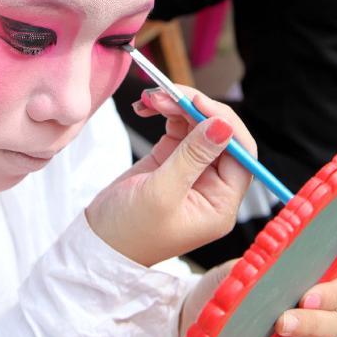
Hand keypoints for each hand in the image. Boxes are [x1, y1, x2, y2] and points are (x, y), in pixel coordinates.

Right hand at [85, 87, 254, 266]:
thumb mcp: (162, 193)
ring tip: (151, 98)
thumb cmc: (129, 232)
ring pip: (197, 125)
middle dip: (196, 108)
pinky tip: (147, 107)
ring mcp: (192, 170)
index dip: (225, 124)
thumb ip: (192, 156)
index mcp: (221, 203)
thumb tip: (223, 126)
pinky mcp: (172, 159)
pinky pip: (178, 126)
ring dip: (177, 105)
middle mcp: (212, 185)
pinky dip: (165, 112)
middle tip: (168, 93)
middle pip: (220, 134)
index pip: (241, 154)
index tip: (199, 103)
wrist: (95, 244)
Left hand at [182, 268, 336, 336]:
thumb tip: (260, 271)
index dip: (334, 294)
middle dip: (310, 324)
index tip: (307, 296)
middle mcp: (312, 322)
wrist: (201, 310)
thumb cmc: (231, 287)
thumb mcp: (241, 271)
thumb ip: (257, 269)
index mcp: (311, 288)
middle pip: (333, 326)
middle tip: (281, 323)